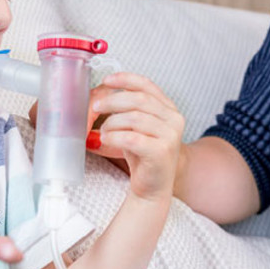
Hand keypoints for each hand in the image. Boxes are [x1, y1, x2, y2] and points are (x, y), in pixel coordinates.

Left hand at [88, 72, 184, 201]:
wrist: (152, 189)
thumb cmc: (142, 156)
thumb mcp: (137, 127)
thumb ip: (128, 109)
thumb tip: (102, 94)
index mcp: (169, 110)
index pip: (147, 86)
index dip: (126, 79)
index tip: (107, 80)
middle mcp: (174, 120)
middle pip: (139, 99)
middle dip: (113, 101)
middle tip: (96, 107)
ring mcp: (170, 136)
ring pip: (134, 118)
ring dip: (112, 122)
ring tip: (104, 131)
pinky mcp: (161, 152)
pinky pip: (131, 137)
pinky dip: (114, 137)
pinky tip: (107, 140)